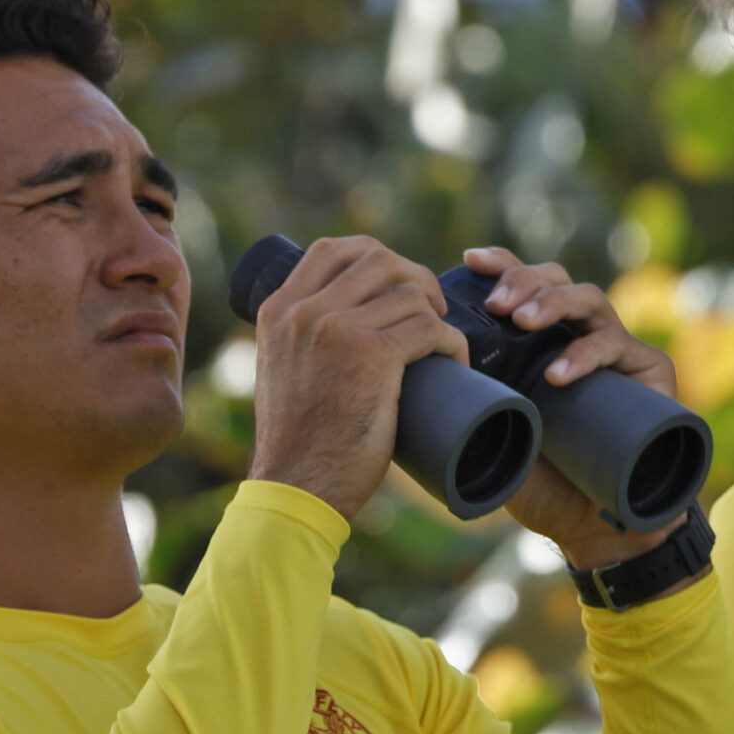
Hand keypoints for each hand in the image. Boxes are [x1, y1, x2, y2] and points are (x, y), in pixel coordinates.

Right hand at [248, 236, 466, 518]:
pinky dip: (452, 344)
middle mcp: (303, 311)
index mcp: (278, 310)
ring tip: (441, 345)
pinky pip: (429, 328)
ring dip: (437, 316)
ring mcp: (336, 330)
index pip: (331, 249)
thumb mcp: (281, 367)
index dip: (374, 256)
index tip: (397, 284)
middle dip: (415, 278)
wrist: (296, 484)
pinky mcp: (371, 356)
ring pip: (409, 294)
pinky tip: (455, 362)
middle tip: (431, 311)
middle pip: (377, 259)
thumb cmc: (297, 439)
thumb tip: (345, 319)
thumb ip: (302, 337)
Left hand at [463, 246, 689, 570]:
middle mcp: (581, 335)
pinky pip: (619, 347)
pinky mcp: (651, 372)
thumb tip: (408, 383)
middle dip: (523, 280)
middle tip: (496, 303)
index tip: (469, 261)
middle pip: (557, 279)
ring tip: (520, 321)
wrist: (596, 525)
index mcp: (542, 340)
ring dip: (552, 303)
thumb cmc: (541, 479)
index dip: (501, 264)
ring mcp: (619, 350)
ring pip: (590, 300)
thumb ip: (463, 406)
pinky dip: (586, 354)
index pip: (524, 284)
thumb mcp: (493, 432)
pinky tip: (556, 372)